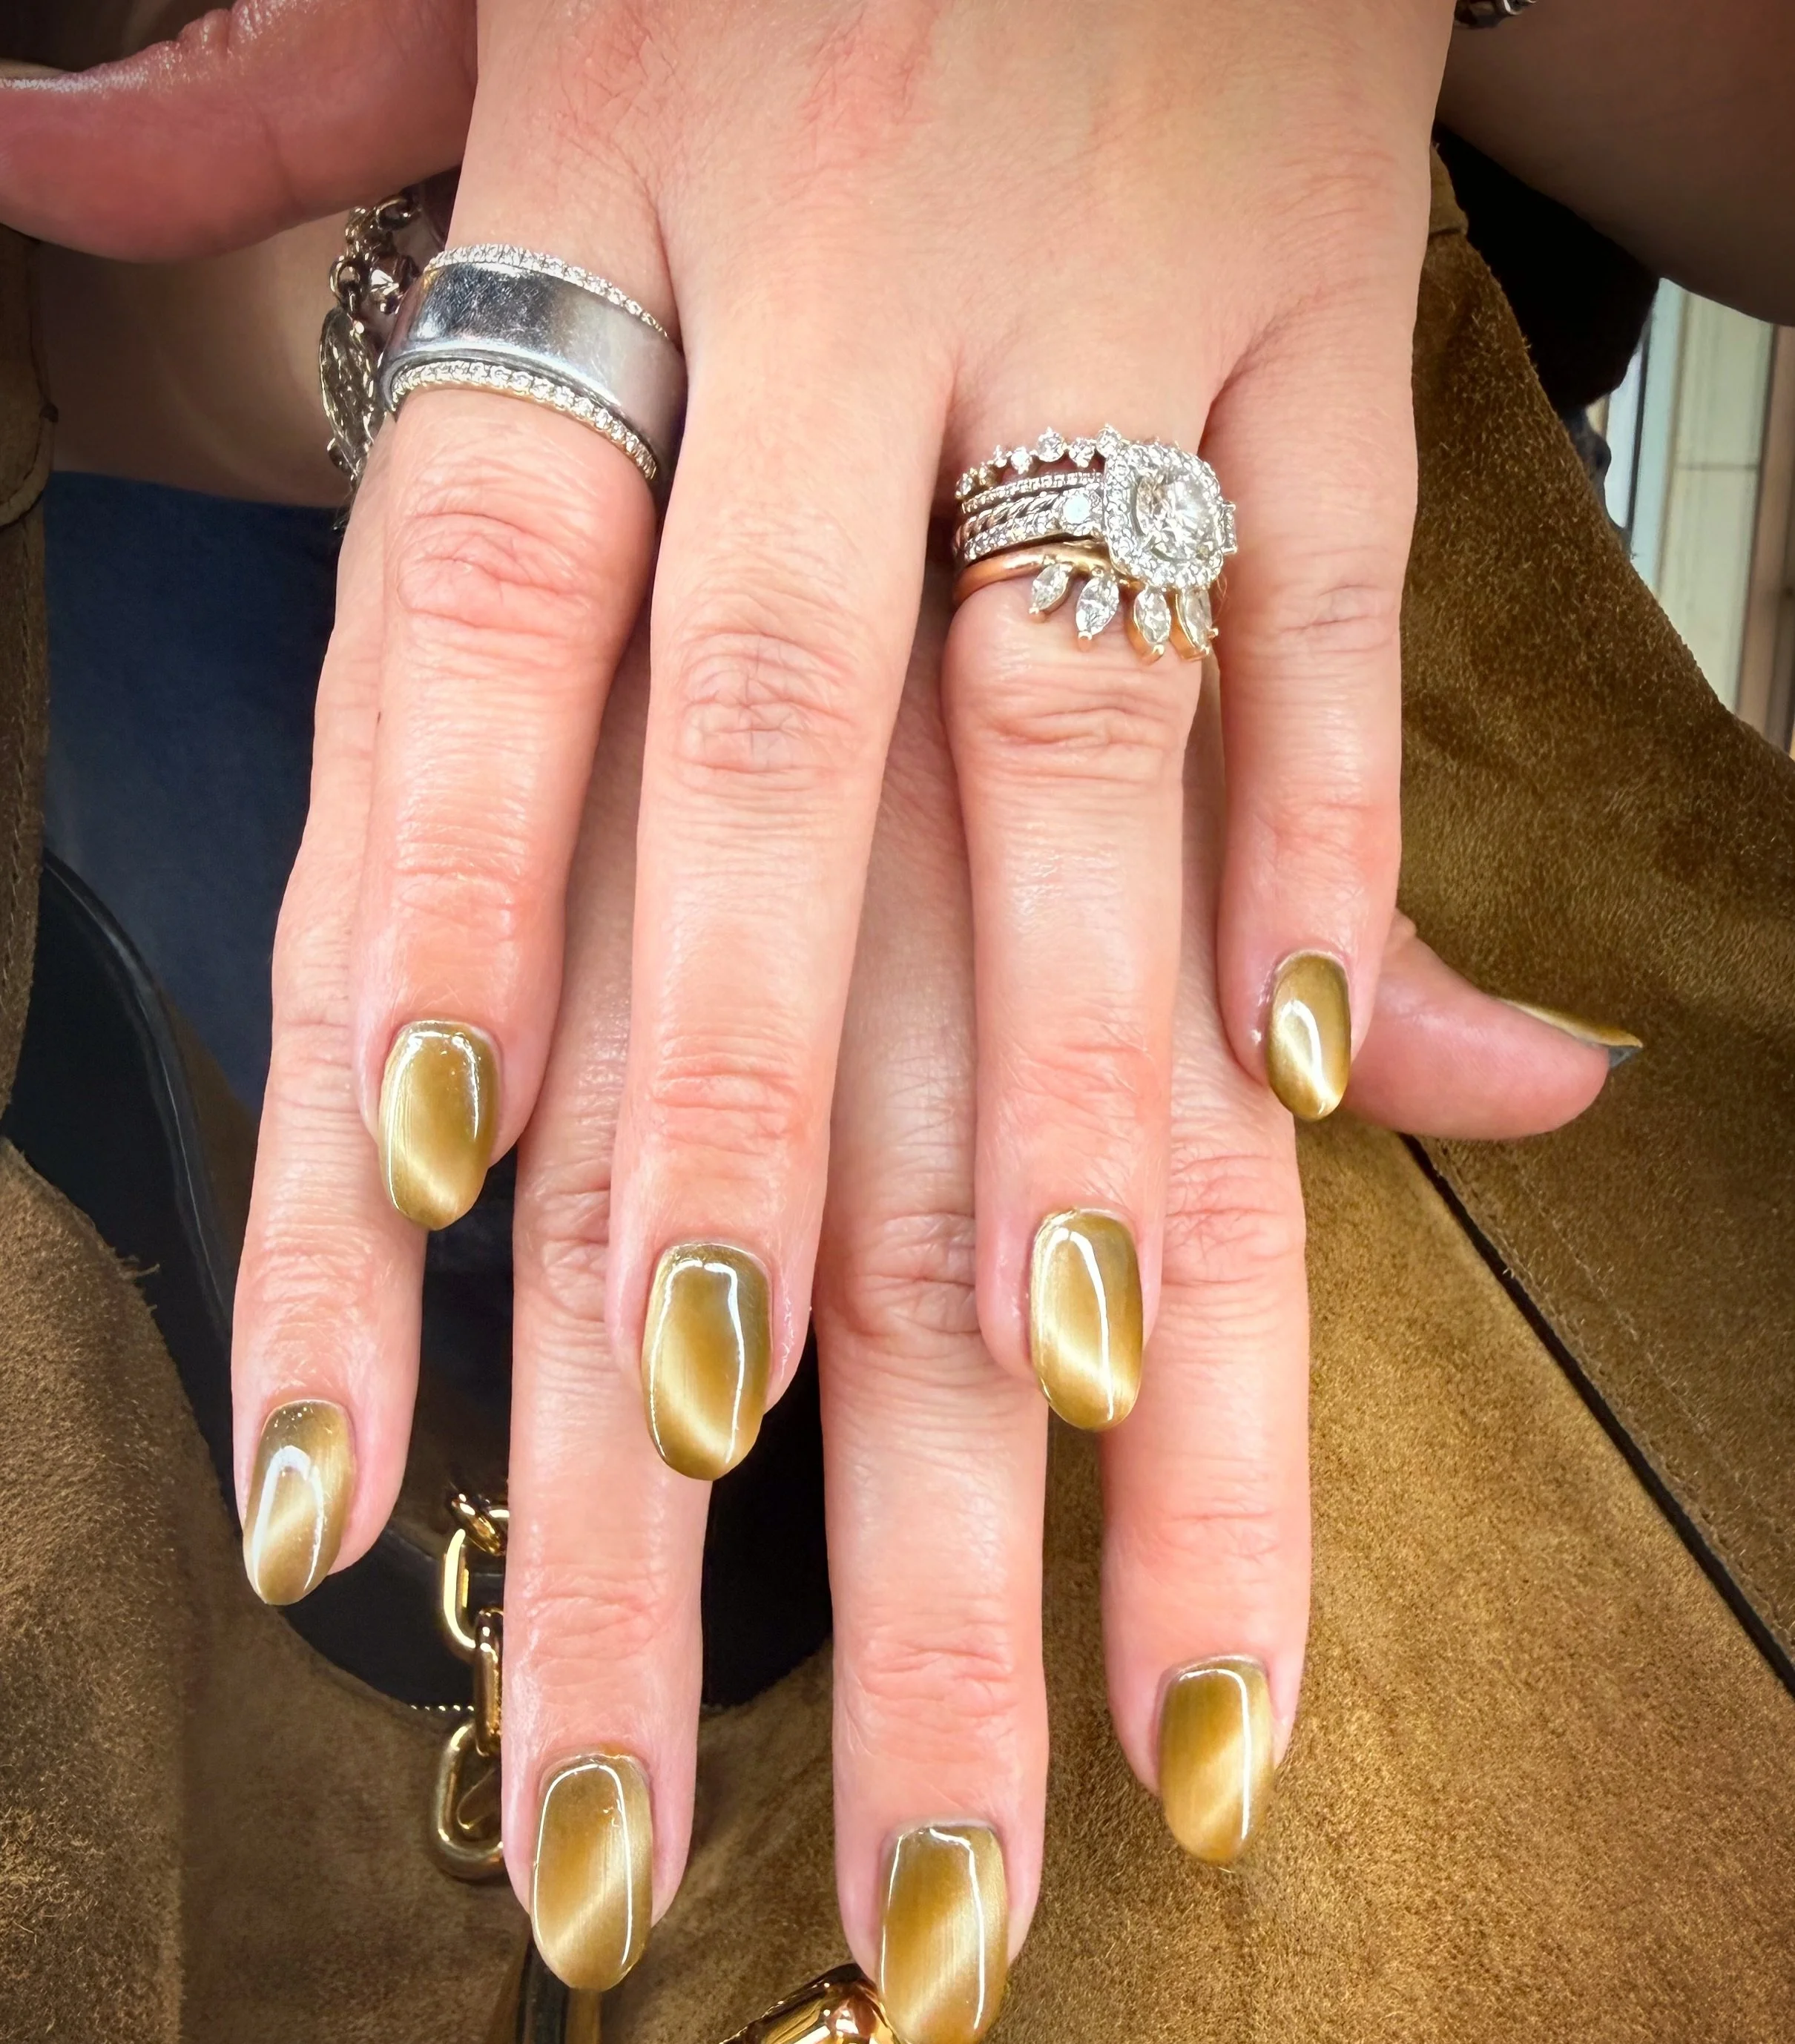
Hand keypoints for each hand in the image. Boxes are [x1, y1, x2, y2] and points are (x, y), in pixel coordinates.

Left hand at [12, 0, 1454, 1455]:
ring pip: (1058, 735)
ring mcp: (1078, 307)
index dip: (436, 952)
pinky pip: (1333, 602)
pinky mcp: (1307, 311)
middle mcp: (806, 304)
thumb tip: (27, 154)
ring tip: (1050, 1366)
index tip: (386, 1286)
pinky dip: (1329, 834)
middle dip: (721, 1140)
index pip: (460, 659)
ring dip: (1059, 1073)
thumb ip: (272, 112)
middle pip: (745, 780)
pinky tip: (1314, 1075)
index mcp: (571, 230)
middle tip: (689, 1438)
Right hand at [236, 491, 1611, 2034]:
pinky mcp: (457, 648)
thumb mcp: (1269, 490)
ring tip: (596, 1808)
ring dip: (623, 1526)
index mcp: (1109, 779)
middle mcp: (894, 803)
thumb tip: (1528, 1079)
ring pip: (646, 1194)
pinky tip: (336, 1485)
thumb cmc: (1076, 237)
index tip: (1207, 1774)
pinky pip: (386, 1003)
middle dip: (930, 1622)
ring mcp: (656, 745)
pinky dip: (337, 1239)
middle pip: (924, 1283)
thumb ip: (1350, 829)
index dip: (1220, 1506)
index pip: (1211, 1217)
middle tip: (928, 1926)